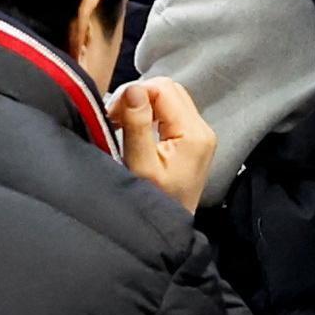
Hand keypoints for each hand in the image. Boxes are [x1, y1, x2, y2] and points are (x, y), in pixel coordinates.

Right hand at [107, 77, 216, 212]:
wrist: (171, 226)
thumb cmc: (155, 200)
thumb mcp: (140, 165)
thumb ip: (137, 125)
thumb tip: (133, 88)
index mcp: (193, 134)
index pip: (163, 89)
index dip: (134, 93)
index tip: (112, 114)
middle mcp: (203, 129)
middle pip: (169, 89)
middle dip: (138, 96)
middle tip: (115, 117)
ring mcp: (200, 133)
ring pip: (169, 97)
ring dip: (143, 103)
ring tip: (122, 123)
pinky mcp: (194, 139)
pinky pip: (171, 111)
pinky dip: (151, 112)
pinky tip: (135, 127)